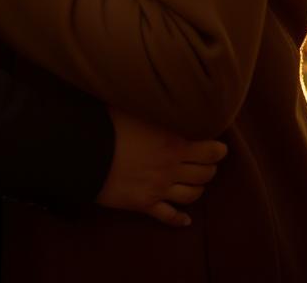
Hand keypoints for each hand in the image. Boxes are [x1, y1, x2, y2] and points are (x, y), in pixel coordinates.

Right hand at [97, 107, 226, 227]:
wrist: (86, 152)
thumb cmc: (108, 123)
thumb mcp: (135, 105)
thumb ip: (153, 101)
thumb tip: (158, 86)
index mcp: (173, 141)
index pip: (210, 150)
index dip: (218, 150)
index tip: (220, 148)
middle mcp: (171, 167)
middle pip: (204, 174)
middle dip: (210, 169)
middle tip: (208, 163)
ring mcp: (159, 188)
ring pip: (191, 195)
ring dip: (199, 189)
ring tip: (198, 183)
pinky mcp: (144, 203)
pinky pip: (168, 216)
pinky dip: (180, 219)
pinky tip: (186, 220)